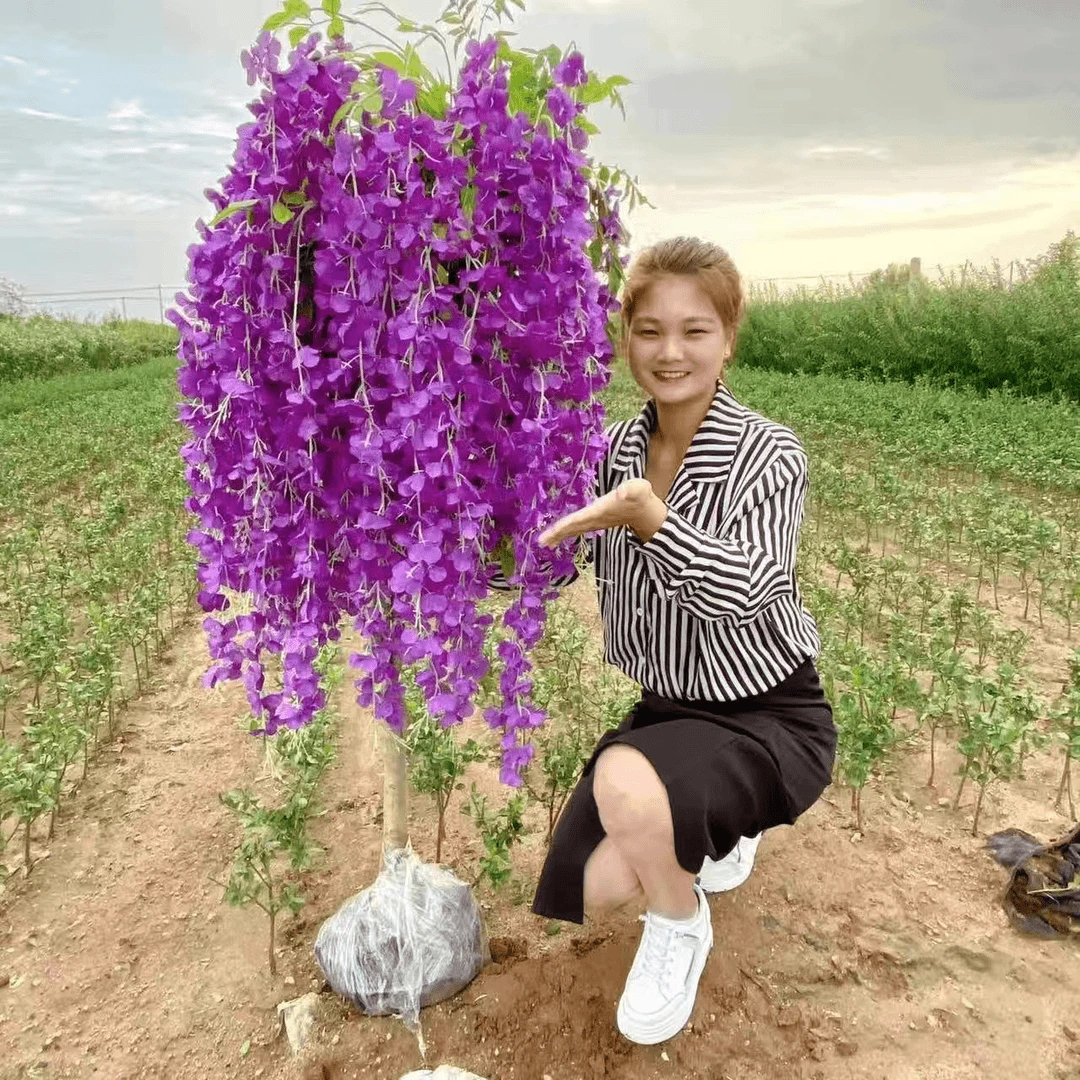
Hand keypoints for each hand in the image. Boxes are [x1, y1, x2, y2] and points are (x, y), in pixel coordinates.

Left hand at [538, 478, 666, 546]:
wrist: (645, 511)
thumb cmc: (639, 496)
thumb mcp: (638, 489)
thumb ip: (631, 490)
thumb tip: (623, 492)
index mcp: (600, 511)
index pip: (579, 519)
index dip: (565, 525)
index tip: (552, 532)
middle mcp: (595, 520)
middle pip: (572, 528)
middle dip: (557, 534)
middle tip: (540, 542)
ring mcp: (594, 523)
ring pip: (573, 530)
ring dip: (558, 536)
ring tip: (544, 542)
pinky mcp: (594, 522)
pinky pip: (576, 528)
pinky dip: (565, 532)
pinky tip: (556, 535)